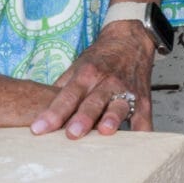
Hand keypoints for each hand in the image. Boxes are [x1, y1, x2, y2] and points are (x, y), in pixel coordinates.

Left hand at [32, 21, 154, 138]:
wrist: (130, 40)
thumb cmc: (100, 58)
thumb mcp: (77, 66)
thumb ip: (61, 89)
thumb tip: (41, 112)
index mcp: (87, 74)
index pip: (67, 95)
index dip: (53, 113)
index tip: (39, 129)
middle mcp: (107, 82)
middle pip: (93, 102)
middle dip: (83, 118)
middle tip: (71, 134)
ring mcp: (127, 90)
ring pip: (119, 107)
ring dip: (112, 119)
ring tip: (105, 131)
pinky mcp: (143, 99)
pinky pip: (144, 117)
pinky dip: (143, 131)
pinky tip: (139, 142)